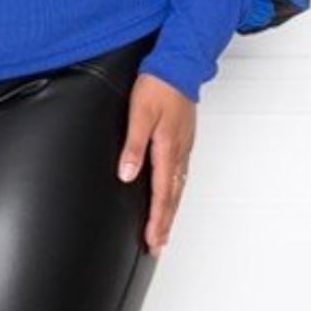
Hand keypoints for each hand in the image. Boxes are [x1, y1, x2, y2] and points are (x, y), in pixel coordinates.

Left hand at [116, 72, 196, 257]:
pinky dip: (176, 191)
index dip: (156, 220)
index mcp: (167, 149)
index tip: (152, 241)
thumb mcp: (139, 114)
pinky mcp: (183, 139)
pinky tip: (171, 194)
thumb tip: (127, 175)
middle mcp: (178, 152)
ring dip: (171, 210)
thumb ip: (133, 146)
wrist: (178, 65)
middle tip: (158, 245)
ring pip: (178, 187)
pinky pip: (180, 173)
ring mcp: (183, 146)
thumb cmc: (158, 86)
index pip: (162, 194)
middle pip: (173, 197)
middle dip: (165, 223)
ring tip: (164, 228)